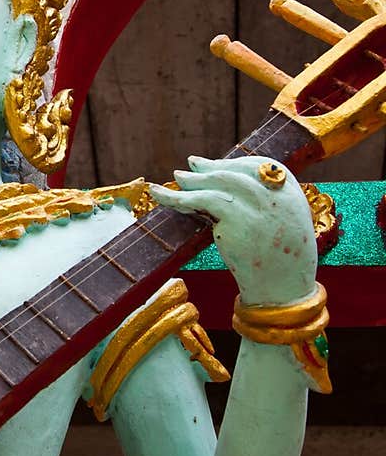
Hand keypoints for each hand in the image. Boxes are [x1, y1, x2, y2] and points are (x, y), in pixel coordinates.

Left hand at [148, 154, 317, 305]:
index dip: (230, 164)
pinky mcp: (237, 221)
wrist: (285, 291)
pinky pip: (203, 201)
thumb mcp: (285, 224)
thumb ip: (267, 203)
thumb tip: (231, 185)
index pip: (257, 165)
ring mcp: (256, 207)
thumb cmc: (284, 262)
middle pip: (235, 173)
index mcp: (290, 191)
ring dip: (193, 180)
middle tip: (188, 169)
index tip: (209, 165)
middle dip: (209, 169)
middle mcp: (274, 194)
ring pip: (218, 183)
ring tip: (176, 179)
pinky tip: (165, 196)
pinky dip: (181, 197)